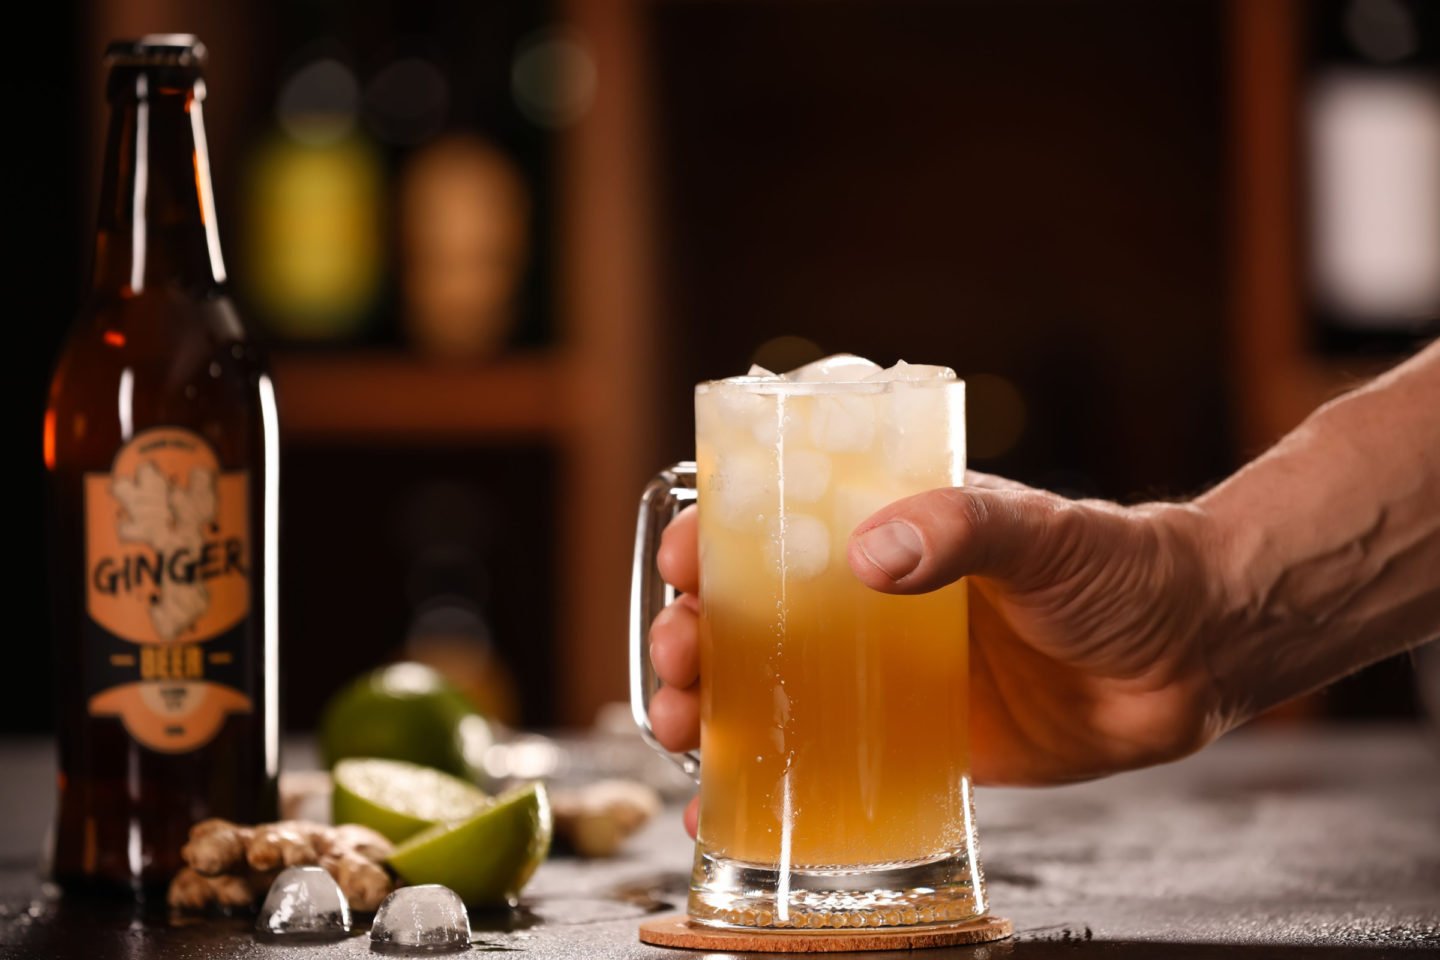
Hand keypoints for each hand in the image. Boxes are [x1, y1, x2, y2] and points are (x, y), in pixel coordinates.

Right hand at [648, 473, 1229, 834]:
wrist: (1193, 656)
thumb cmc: (1119, 567)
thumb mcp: (1039, 530)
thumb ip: (962, 528)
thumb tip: (872, 552)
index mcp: (891, 532)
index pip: (777, 526)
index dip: (716, 540)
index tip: (683, 562)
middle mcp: (874, 605)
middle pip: (752, 617)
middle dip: (693, 637)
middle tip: (677, 662)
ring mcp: (891, 679)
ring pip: (772, 693)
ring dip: (709, 709)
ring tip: (677, 731)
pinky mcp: (920, 746)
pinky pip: (829, 767)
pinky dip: (768, 790)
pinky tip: (718, 810)